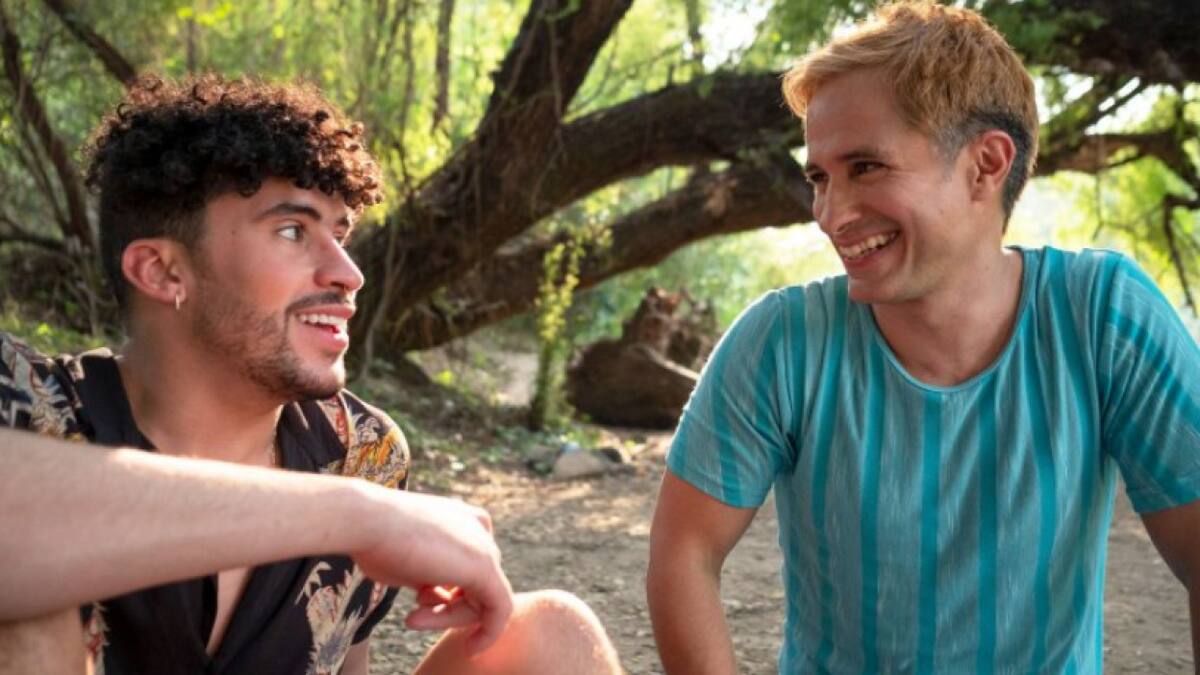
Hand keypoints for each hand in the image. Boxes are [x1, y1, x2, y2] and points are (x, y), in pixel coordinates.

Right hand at [349, 486, 513, 654]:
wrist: (366, 521)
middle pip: (473, 583)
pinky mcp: (486, 567)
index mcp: (461, 520)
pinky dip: (489, 632)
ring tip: (413, 619)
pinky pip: (499, 608)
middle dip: (445, 608)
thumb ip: (429, 576)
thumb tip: (435, 593)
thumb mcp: (408, 561)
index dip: (446, 595)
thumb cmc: (376, 540)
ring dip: (449, 619)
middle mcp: (478, 528)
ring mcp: (484, 545)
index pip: (464, 568)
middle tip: (412, 619)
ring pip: (483, 598)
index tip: (419, 608)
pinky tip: (471, 649)